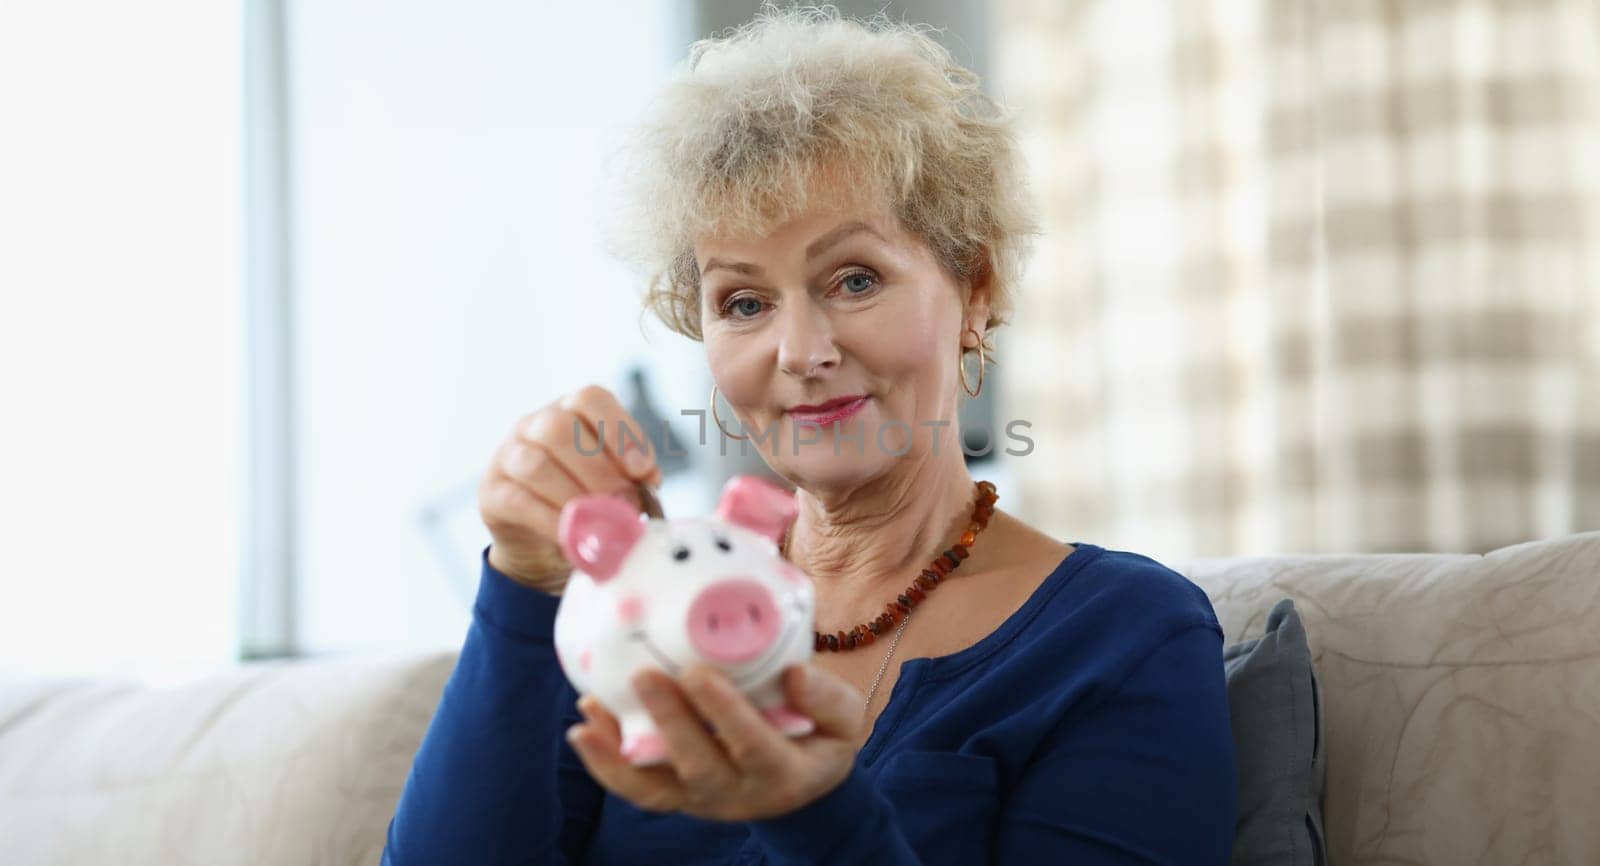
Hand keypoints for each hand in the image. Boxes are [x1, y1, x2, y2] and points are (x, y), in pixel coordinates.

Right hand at [478, 385, 661, 592]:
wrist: (541, 541)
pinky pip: (519, 501)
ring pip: (535, 464)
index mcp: (570, 411)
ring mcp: (507, 455)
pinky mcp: (492, 492)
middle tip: (623, 503)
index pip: (590, 399)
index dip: (619, 432)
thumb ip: (632, 476)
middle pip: (560, 428)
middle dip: (598, 470)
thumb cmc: (585, 500)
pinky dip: (551, 520)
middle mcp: (534, 424)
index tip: (642, 470)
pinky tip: (573, 535)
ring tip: (600, 522)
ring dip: (574, 496)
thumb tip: (649, 479)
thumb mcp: (613, 482)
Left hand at [565, 663, 865, 821]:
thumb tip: (795, 674)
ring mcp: (700, 799)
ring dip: (618, 754)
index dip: (723, 712)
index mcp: (782, 773)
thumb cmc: (821, 738)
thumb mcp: (845, 720)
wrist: (804, 783)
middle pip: (697, 765)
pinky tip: (584, 727)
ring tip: (589, 715)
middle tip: (644, 675)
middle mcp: (737, 794)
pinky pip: (637, 788)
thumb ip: (827, 699)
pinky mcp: (676, 796)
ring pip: (655, 787)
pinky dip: (606, 763)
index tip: (699, 672)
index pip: (751, 745)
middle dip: (668, 721)